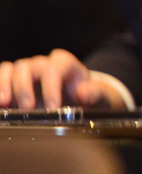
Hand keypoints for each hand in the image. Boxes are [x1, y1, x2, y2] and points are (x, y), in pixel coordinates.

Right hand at [0, 50, 125, 109]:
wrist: (77, 98)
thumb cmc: (87, 96)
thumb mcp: (99, 95)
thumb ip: (96, 93)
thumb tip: (83, 93)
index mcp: (65, 64)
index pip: (54, 69)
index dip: (52, 87)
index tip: (53, 108)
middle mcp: (43, 64)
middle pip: (28, 67)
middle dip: (25, 88)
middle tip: (28, 109)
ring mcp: (26, 71)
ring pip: (11, 69)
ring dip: (4, 85)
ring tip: (5, 103)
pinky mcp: (13, 80)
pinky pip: (1, 75)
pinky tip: (0, 103)